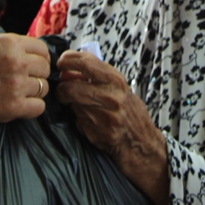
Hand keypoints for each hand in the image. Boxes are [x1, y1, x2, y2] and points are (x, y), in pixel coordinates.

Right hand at [0, 33, 51, 125]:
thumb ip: (8, 47)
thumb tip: (28, 53)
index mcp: (10, 43)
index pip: (42, 50)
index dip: (39, 59)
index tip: (31, 66)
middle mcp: (16, 62)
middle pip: (45, 69)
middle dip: (36, 75)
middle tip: (23, 81)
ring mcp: (16, 85)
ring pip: (43, 88)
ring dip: (33, 92)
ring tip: (17, 94)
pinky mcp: (12, 107)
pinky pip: (38, 108)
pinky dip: (31, 108)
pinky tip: (19, 106)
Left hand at [56, 51, 168, 204]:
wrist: (143, 144)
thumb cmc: (131, 114)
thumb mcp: (121, 90)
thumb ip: (99, 79)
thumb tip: (70, 72)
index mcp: (117, 82)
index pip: (86, 63)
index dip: (69, 60)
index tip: (61, 62)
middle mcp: (111, 97)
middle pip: (71, 87)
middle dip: (61, 89)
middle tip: (62, 90)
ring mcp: (104, 116)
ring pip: (73, 105)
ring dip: (71, 105)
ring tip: (80, 106)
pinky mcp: (98, 133)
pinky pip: (79, 122)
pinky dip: (80, 121)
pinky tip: (91, 122)